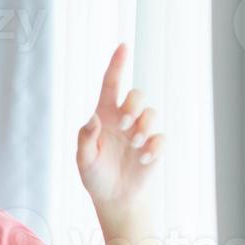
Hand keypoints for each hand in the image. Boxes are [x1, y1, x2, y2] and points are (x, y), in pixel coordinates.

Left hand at [76, 42, 164, 212]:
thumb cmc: (95, 176)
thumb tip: (93, 118)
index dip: (117, 65)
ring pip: (151, 113)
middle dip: (134, 105)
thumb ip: (85, 138)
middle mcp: (125, 120)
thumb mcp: (83, 160)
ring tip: (135, 145)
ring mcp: (141, 132)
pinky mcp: (154, 147)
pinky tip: (144, 159)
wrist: (114, 198)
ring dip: (144, 126)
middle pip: (136, 95)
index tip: (123, 46)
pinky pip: (161, 137)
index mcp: (105, 116)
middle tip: (125, 124)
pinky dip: (154, 146)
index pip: (111, 85)